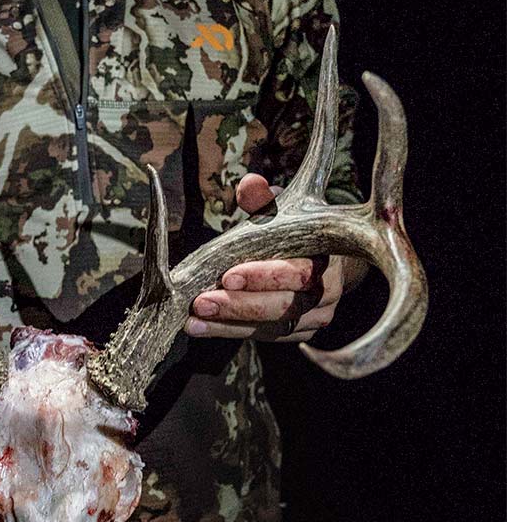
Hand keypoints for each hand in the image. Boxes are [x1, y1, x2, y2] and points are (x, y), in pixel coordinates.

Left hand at [187, 174, 344, 343]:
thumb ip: (264, 199)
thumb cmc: (295, 230)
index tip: (227, 276)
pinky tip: (201, 327)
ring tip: (194, 319)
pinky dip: (230, 331)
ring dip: (228, 324)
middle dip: (238, 305)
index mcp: (327, 260)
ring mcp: (314, 318)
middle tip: (201, 302)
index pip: (297, 273)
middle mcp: (326, 294)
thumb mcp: (282, 210)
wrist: (324, 259)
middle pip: (282, 306)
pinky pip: (263, 336)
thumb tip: (250, 184)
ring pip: (271, 327)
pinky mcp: (299, 334)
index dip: (263, 276)